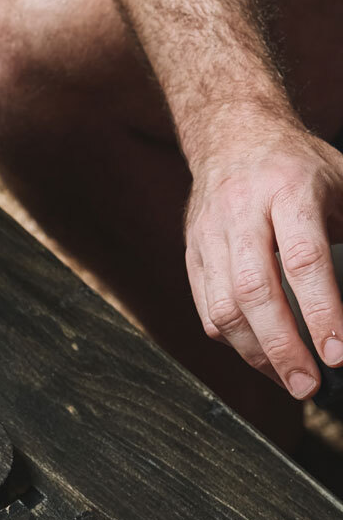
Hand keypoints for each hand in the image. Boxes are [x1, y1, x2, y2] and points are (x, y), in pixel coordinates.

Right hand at [184, 116, 342, 398]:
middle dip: (283, 347)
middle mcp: (242, 212)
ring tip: (288, 379)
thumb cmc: (299, 167)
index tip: (337, 352)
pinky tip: (261, 357)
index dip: (320, 311)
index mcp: (289, 189)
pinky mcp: (192, 255)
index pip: (303, 259)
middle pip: (255, 291)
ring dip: (257, 353)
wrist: (233, 135)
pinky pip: (208, 309)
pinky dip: (235, 342)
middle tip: (308, 384)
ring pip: (224, 308)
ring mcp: (210, 235)